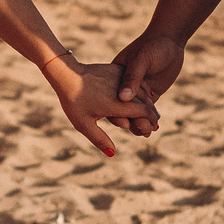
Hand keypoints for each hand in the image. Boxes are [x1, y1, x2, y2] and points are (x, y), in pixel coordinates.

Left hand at [42, 54, 157, 157]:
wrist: (67, 73)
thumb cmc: (73, 102)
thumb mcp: (83, 124)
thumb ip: (99, 139)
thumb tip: (113, 154)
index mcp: (116, 105)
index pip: (142, 112)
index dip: (150, 121)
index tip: (153, 128)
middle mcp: (122, 91)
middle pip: (145, 102)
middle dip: (152, 112)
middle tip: (156, 122)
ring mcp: (120, 78)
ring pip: (141, 89)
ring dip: (148, 100)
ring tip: (151, 109)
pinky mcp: (117, 69)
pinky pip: (134, 79)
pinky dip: (141, 88)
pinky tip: (143, 92)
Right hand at [111, 31, 186, 138]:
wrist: (170, 40)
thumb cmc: (152, 46)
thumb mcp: (141, 60)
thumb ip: (132, 78)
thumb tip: (123, 98)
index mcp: (114, 77)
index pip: (110, 98)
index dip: (115, 112)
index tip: (123, 122)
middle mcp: (123, 86)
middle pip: (122, 109)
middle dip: (130, 121)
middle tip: (141, 128)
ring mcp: (137, 92)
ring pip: (135, 113)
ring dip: (140, 123)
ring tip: (149, 130)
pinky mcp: (150, 94)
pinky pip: (147, 111)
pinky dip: (150, 119)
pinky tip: (155, 127)